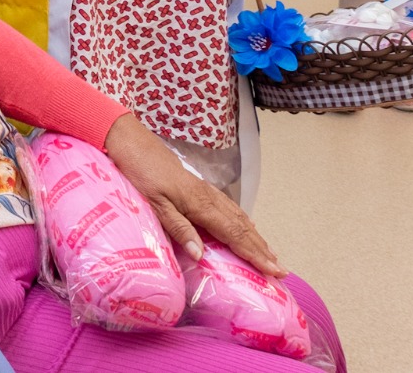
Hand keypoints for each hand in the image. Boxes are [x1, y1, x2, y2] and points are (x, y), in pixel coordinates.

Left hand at [103, 114, 285, 277]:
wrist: (132, 142)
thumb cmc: (141, 172)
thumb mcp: (155, 204)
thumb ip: (179, 228)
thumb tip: (202, 255)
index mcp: (200, 204)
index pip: (235, 234)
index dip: (255, 254)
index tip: (274, 270)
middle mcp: (208, 197)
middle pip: (242, 227)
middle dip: (262, 249)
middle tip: (281, 269)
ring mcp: (205, 191)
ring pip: (238, 216)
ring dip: (255, 237)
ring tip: (270, 254)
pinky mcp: (198, 186)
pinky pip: (228, 208)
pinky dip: (242, 221)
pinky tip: (246, 226)